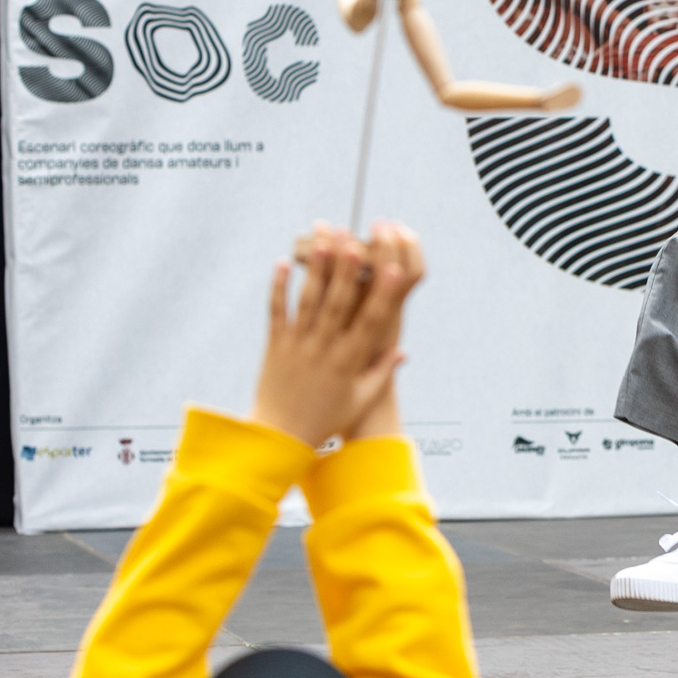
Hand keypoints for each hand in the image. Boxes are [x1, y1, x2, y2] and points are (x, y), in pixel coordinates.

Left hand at [249, 225, 418, 446]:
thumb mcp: (359, 399)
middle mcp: (322, 349)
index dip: (382, 294)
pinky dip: (278, 286)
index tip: (394, 269)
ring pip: (307, 301)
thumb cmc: (324, 419)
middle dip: (346, 270)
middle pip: (335, 303)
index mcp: (347, 362)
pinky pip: (276, 311)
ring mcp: (296, 345)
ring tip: (323, 239)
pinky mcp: (274, 345)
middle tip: (355, 239)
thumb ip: (381, 373)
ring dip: (316, 268)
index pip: (369, 322)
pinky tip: (282, 262)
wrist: (277, 437)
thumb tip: (403, 351)